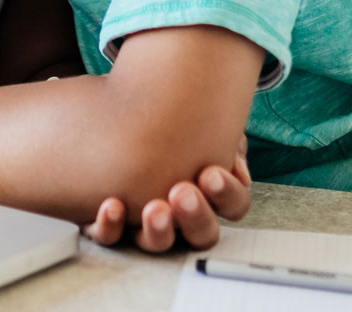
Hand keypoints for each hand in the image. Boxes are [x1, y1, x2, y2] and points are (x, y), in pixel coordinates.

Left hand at [82, 135, 251, 252]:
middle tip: (182, 193)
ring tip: (154, 209)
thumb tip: (241, 176)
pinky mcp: (112, 224)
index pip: (233, 205)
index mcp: (209, 192)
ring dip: (158, 230)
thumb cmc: (166, 119)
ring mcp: (146, 224)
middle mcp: (182, 216)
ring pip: (158, 243)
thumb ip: (227, 141)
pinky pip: (111, 237)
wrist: (114, 108)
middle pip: (203, 234)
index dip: (227, 194)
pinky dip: (110, 227)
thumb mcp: (200, 122)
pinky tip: (112, 206)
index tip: (211, 173)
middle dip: (196, 216)